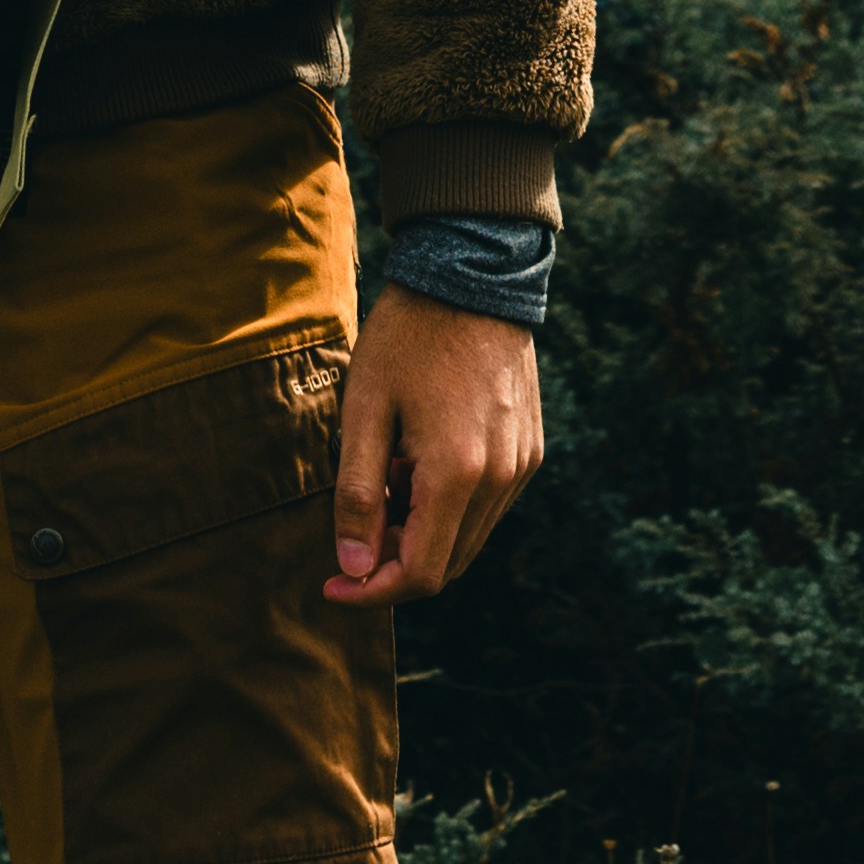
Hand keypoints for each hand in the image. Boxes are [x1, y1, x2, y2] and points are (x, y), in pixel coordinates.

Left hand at [329, 282, 540, 604]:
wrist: (472, 273)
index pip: (420, 574)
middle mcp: (499, 477)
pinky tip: (420, 461)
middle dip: (394, 562)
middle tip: (355, 525)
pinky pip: (488, 506)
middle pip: (448, 565)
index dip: (371, 590)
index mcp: (456, 472)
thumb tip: (354, 569)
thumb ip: (358, 495)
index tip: (333, 583)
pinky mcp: (529, 449)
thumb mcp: (364, 410)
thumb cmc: (407, 336)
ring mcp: (521, 464)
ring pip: (469, 539)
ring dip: (422, 532)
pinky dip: (450, 507)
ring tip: (387, 476)